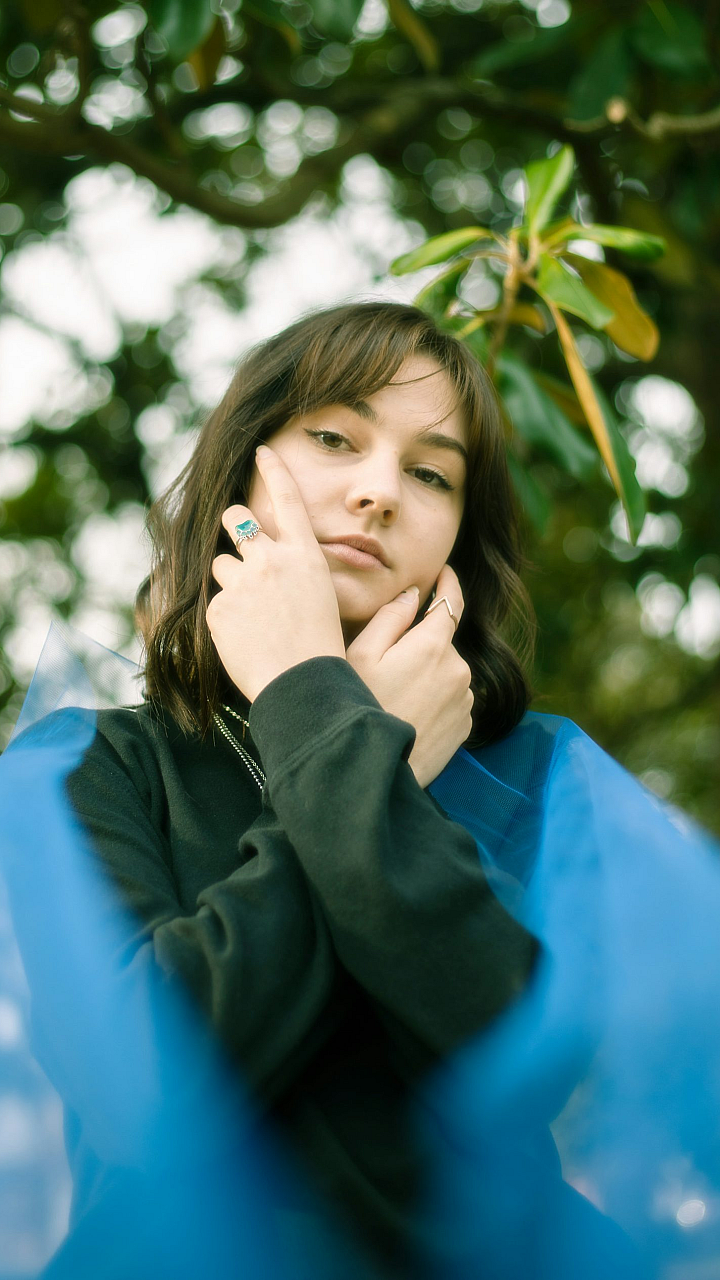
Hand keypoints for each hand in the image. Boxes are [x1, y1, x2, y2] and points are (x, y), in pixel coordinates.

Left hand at [207, 446, 345, 702]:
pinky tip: (243, 637)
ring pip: (221, 563)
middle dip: (233, 524)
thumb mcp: (322, 595)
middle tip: (239, 543)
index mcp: (305, 555)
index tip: (261, 450)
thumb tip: (275, 557)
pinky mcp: (219, 606)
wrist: (304, 683)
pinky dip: (224, 616)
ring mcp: (243, 581)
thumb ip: (294, 569)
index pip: (288, 499)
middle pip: (237, 518)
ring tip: (250, 613)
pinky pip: (215, 601)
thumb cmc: (321, 646)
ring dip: (230, 580)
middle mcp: (272, 559)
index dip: (274, 470)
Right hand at [345, 564, 472, 788]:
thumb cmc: (360, 709)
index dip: (448, 581)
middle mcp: (459, 670)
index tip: (445, 571)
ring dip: (427, 674)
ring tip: (393, 697)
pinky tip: (407, 715)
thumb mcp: (361, 655)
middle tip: (385, 665)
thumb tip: (413, 594)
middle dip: (420, 644)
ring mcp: (465, 700)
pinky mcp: (465, 727)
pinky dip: (434, 701)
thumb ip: (389, 618)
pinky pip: (451, 700)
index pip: (451, 601)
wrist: (373, 770)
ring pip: (446, 672)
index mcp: (434, 646)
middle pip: (441, 642)